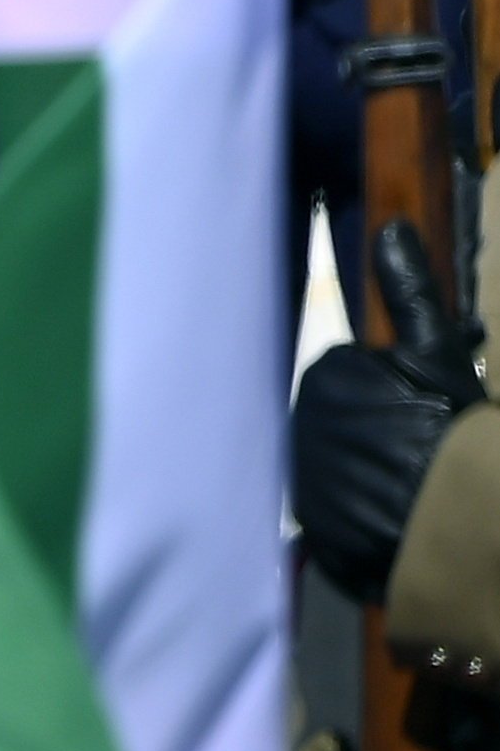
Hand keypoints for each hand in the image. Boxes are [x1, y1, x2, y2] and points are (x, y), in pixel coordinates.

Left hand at [298, 218, 485, 602]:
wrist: (451, 522)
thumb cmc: (450, 431)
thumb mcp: (440, 356)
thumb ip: (411, 294)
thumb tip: (389, 227)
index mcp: (326, 374)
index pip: (359, 372)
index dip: (399, 390)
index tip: (428, 408)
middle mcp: (299, 420)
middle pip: (345, 415)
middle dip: (380, 425)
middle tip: (425, 446)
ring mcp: (301, 473)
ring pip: (339, 457)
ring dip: (368, 466)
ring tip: (414, 484)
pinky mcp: (311, 523)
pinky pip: (334, 506)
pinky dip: (360, 509)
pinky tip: (394, 516)